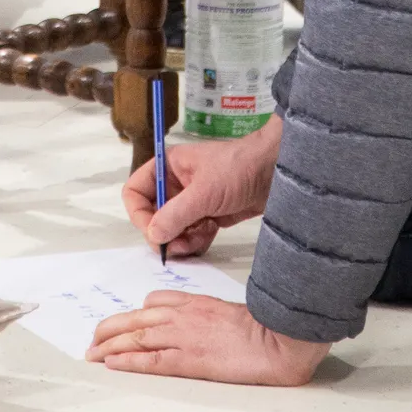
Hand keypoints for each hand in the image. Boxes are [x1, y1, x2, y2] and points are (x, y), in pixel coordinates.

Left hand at [87, 292, 328, 384]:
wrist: (275, 339)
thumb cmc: (260, 326)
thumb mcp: (228, 309)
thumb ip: (204, 310)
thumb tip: (188, 317)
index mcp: (195, 302)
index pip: (154, 302)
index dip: (133, 315)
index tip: (121, 323)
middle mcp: (184, 315)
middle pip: (137, 319)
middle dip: (111, 328)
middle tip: (94, 338)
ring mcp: (184, 336)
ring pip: (137, 337)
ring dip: (110, 344)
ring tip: (92, 351)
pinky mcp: (189, 359)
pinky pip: (151, 360)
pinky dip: (128, 360)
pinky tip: (113, 362)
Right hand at [122, 114, 280, 257]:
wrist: (276, 172)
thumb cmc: (237, 169)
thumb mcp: (203, 192)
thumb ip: (175, 215)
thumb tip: (153, 236)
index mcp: (167, 168)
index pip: (135, 191)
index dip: (139, 213)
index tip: (154, 231)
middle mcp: (175, 185)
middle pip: (152, 217)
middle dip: (165, 233)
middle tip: (180, 243)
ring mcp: (192, 202)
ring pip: (172, 230)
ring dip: (182, 239)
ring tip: (202, 234)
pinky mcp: (207, 216)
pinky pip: (190, 236)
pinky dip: (196, 240)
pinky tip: (211, 232)